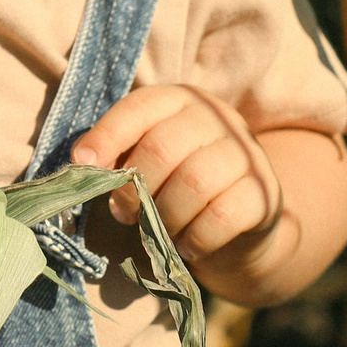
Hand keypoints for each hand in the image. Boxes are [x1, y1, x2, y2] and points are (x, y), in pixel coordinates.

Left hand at [70, 84, 280, 268]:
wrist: (242, 220)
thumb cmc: (179, 185)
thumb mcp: (150, 162)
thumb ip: (120, 159)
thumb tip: (88, 170)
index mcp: (180, 100)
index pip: (138, 107)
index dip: (106, 135)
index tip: (83, 163)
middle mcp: (216, 117)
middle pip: (161, 148)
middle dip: (133, 190)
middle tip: (126, 214)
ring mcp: (245, 152)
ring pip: (192, 183)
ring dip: (164, 218)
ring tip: (159, 232)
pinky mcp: (263, 191)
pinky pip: (220, 216)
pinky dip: (194, 238)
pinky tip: (187, 245)